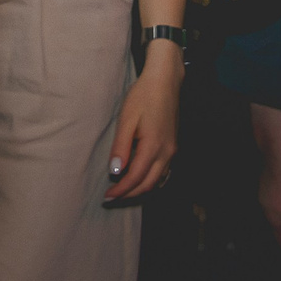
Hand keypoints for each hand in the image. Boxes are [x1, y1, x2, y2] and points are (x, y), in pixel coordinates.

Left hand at [104, 41, 180, 200]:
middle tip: (111, 199)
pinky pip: (164, 172)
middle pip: (147, 185)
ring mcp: (173, 151)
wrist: (165, 81)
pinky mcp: (173, 146)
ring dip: (140, 190)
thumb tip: (115, 172)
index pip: (134, 179)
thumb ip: (121, 148)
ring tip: (122, 192)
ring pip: (157, 181)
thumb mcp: (126, 120)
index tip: (106, 197)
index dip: (120, 190)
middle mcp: (167, 153)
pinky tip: (139, 179)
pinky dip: (150, 181)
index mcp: (153, 147)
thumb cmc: (143, 96)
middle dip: (129, 195)